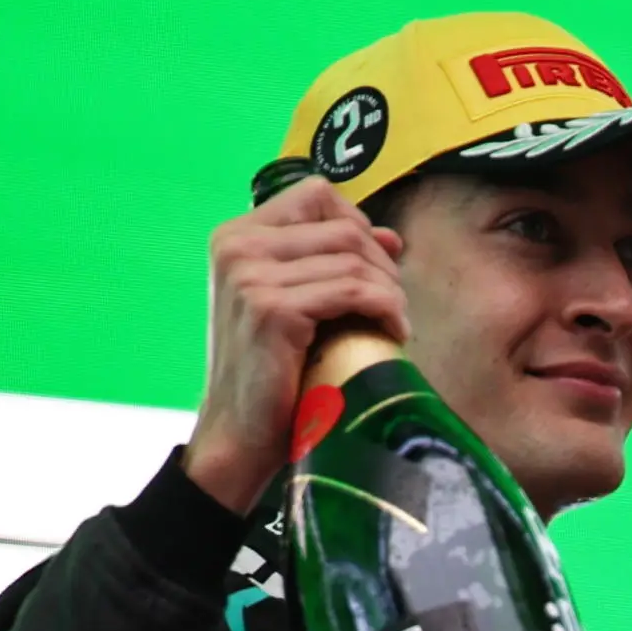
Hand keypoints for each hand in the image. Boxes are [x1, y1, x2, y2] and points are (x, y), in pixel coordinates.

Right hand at [181, 177, 407, 513]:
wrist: (240, 434)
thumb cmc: (273, 373)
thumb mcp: (298, 306)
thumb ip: (332, 264)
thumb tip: (390, 237)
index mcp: (236, 236)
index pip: (316, 196)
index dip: (358, 225)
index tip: (377, 268)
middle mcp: (237, 246)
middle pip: (342, 227)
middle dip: (382, 265)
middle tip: (393, 306)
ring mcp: (250, 275)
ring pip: (353, 259)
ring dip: (390, 292)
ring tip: (395, 323)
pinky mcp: (272, 309)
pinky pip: (352, 291)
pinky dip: (385, 308)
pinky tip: (394, 332)